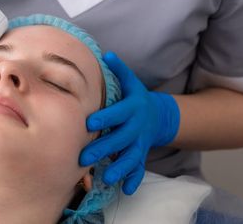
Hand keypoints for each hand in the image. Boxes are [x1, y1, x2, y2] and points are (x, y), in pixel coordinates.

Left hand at [79, 51, 179, 194]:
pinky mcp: (141, 153)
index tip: (89, 124)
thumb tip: (107, 53)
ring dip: (119, 168)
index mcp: (132, 108)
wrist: (158, 115)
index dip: (105, 118)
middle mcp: (137, 126)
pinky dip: (135, 179)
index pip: (118, 113)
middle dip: (103, 148)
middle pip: (121, 138)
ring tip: (106, 178)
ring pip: (131, 156)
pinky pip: (140, 167)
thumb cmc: (135, 97)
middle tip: (84, 157)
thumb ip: (119, 70)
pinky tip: (127, 190)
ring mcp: (140, 142)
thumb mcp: (131, 82)